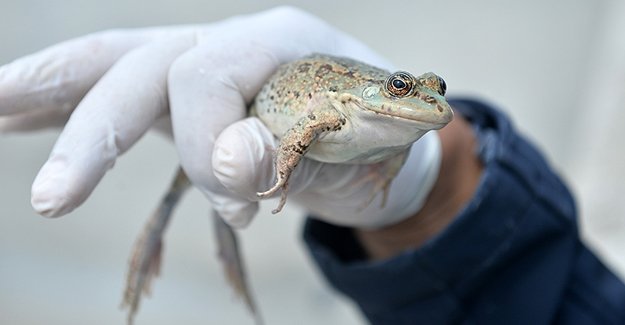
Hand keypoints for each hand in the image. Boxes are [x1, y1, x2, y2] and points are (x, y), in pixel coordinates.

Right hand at [0, 6, 440, 228]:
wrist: (384, 145)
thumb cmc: (379, 146)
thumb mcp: (363, 148)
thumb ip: (302, 149)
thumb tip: (235, 160)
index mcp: (283, 41)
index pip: (209, 72)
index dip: (208, 138)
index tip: (242, 199)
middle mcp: (234, 43)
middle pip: (142, 65)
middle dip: (93, 132)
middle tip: (52, 202)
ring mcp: (202, 66)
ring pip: (112, 65)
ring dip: (44, 90)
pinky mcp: (185, 101)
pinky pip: (116, 91)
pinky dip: (63, 103)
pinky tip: (10, 113)